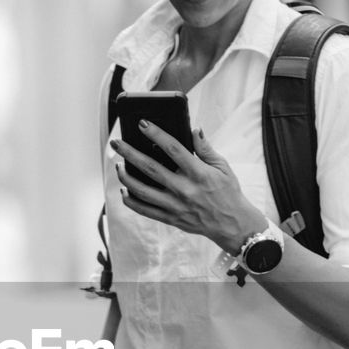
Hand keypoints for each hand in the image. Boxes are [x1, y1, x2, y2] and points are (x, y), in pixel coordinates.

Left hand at [111, 122, 263, 252]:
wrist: (232, 224)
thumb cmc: (228, 193)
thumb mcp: (223, 167)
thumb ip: (206, 149)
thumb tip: (194, 130)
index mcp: (199, 173)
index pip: (174, 149)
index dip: (156, 134)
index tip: (142, 124)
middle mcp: (184, 189)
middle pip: (151, 168)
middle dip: (130, 154)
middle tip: (116, 143)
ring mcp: (176, 205)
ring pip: (143, 191)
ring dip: (126, 177)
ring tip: (118, 166)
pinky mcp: (171, 218)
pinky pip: (145, 210)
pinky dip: (131, 201)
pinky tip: (124, 190)